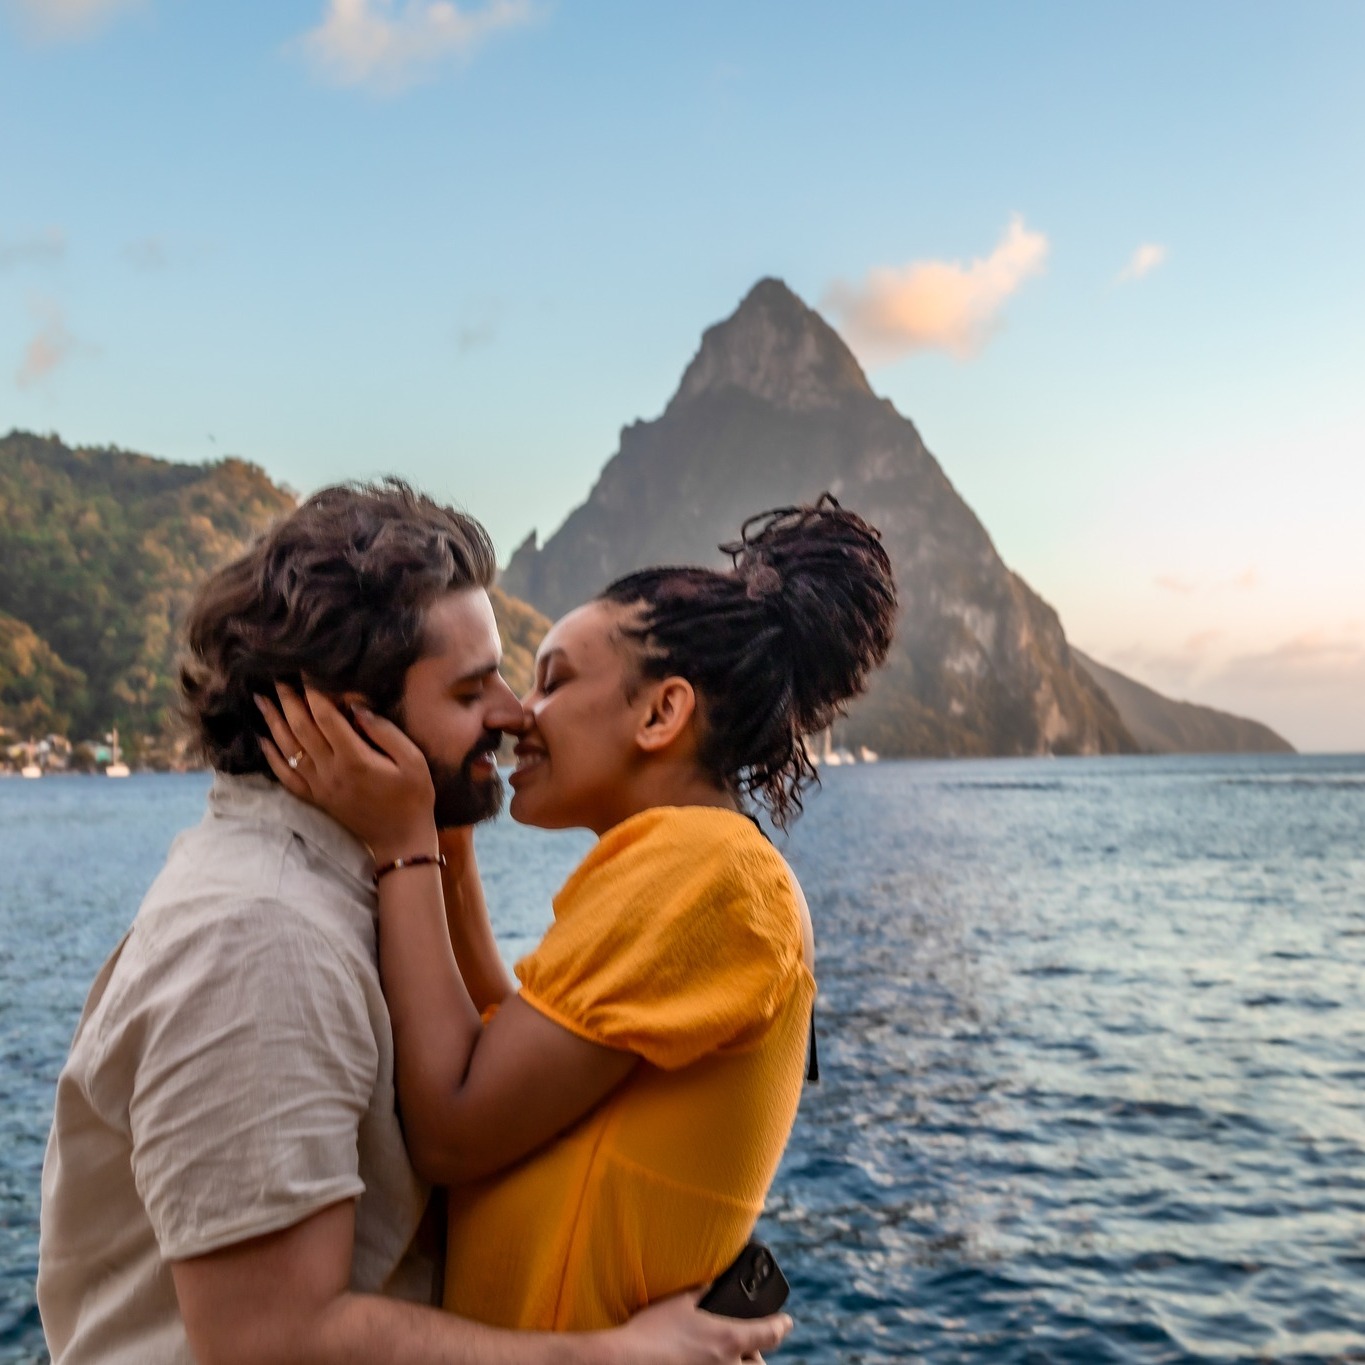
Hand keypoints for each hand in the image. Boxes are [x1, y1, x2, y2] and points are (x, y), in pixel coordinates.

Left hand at [256, 684, 437, 864]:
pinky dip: (272, 757)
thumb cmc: (413, 797)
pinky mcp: (316, 799)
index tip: (305, 671)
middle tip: (276, 678)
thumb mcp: (413, 761)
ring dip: (273, 722)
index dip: (314, 692)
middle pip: (301, 728)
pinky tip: (263, 741)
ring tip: (261, 700)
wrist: (400, 839)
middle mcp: (331, 771)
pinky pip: (287, 776)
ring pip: (289, 749)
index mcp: (355, 758)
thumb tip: (357, 707)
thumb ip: (385, 732)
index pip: (326, 717)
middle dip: (288, 700)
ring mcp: (320, 786)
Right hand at [603, 1290, 791, 1364]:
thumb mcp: (681, 1301)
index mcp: (729, 1339)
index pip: (769, 1333)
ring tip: (724, 1356)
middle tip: (749, 1345)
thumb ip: (703, 1292)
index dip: (781, 1325)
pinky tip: (702, 1360)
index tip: (787, 1321)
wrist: (628, 1362)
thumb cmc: (653, 1331)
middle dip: (757, 1355)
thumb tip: (713, 1284)